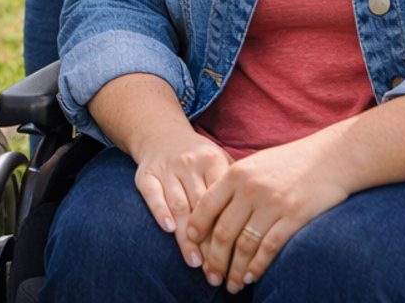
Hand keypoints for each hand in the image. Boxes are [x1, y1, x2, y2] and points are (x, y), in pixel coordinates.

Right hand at [129, 125, 231, 269]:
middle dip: (209, 241)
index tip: (236, 256)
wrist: (161, 135)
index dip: (228, 228)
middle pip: (202, 207)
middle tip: (216, 269)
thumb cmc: (198, 157)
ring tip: (195, 262)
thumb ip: (236, 184)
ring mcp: (167, 169)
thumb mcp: (220, 160)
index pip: (222, 199)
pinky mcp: (146, 175)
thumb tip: (259, 219)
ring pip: (179, 206)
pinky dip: (160, 212)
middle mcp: (189, 163)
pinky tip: (169, 230)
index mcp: (212, 160)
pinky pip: (153, 196)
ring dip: (186, 237)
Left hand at [186, 136, 350, 292]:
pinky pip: (270, 247)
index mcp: (236, 173)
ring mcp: (272, 203)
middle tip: (211, 278)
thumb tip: (212, 210)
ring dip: (235, 269)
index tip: (191, 246)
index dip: (196, 230)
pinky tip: (251, 277)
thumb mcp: (256, 164)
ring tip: (231, 285)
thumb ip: (235, 184)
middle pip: (223, 231)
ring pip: (244, 244)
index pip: (206, 206)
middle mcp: (250, 189)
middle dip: (214, 259)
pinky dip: (258, 266)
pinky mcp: (294, 216)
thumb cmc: (291, 161)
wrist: (332, 156)